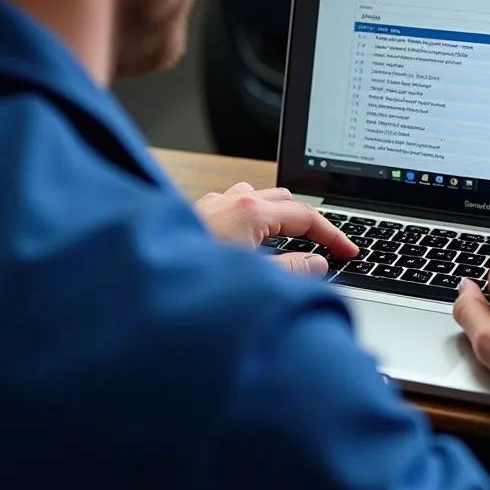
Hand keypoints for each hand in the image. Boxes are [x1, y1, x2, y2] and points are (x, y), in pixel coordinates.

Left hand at [195, 183, 357, 276]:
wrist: (138, 290)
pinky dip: (251, 221)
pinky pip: (232, 208)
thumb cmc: (191, 285)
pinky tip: (248, 246)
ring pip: (257, 199)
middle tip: (325, 247)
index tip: (350, 251)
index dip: (333, 234)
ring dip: (277, 217)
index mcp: (250, 211)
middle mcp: (230, 201)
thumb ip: (292, 271)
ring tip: (290, 243)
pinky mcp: (194, 216)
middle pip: (283, 199)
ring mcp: (210, 205)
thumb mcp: (254, 280)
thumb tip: (317, 264)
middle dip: (307, 221)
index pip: (306, 215)